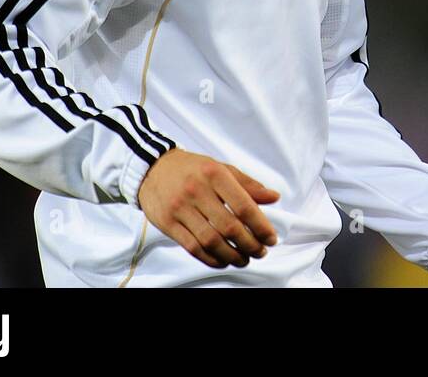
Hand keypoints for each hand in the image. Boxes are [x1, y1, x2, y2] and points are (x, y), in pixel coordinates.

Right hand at [137, 148, 279, 268]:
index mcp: (215, 174)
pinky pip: (192, 247)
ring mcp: (180, 208)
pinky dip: (211, 258)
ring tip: (244, 259)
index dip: (260, 226)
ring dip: (232, 255)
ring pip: (211, 241)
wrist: (153, 169)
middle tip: (260, 252)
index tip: (271, 238)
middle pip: (229, 226)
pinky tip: (223, 260)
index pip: (243, 205)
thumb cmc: (193, 169)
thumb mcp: (222, 168)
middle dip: (249, 244)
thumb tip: (274, 197)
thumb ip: (248, 184)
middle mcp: (197, 191)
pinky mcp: (167, 223)